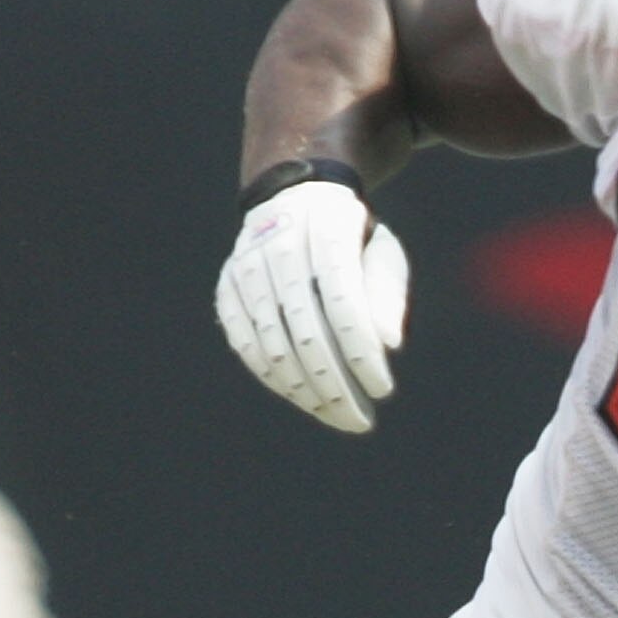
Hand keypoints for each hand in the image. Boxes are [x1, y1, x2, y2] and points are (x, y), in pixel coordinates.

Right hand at [215, 178, 410, 433]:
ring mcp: (247, 265)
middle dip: (335, 386)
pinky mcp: (229, 285)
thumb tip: (388, 346)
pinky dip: (273, 377)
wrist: (294, 196)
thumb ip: (387, 295)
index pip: (343, 304)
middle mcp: (280, 244)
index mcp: (327, 229)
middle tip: (360, 421)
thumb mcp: (382, 252)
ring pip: (271, 344)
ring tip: (336, 416)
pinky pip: (245, 342)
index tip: (383, 390)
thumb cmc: (352, 238)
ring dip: (304, 391)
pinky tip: (302, 398)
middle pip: (305, 332)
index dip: (361, 353)